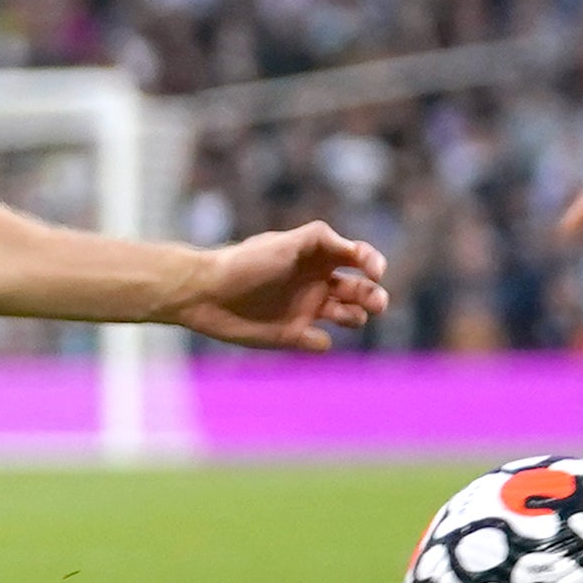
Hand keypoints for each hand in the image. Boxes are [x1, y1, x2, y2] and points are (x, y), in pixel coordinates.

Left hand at [173, 221, 388, 351]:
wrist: (206, 293)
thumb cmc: (245, 263)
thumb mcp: (284, 244)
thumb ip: (319, 240)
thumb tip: (353, 248)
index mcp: (317, 256)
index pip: (359, 257)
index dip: (373, 262)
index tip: (375, 271)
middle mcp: (316, 282)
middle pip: (361, 290)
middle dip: (374, 296)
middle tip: (376, 304)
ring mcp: (306, 309)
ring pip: (349, 316)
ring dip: (356, 317)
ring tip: (343, 314)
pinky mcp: (292, 334)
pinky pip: (320, 342)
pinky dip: (321, 341)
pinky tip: (307, 335)